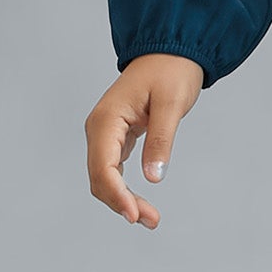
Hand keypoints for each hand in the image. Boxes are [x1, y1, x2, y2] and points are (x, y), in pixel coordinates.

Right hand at [85, 54, 205, 227]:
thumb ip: (161, 139)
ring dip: (123, 199)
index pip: (103, 166)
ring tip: (150, 219)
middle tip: (151, 221)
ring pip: (105, 177)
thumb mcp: (171, 104)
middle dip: (121, 202)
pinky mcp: (117, 137)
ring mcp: (106, 134)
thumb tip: (153, 177)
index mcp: (107, 119)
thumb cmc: (171, 71)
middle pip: (100, 177)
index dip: (116, 194)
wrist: (171, 50)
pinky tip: (139, 202)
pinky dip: (124, 188)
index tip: (134, 215)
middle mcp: (100, 128)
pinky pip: (114, 169)